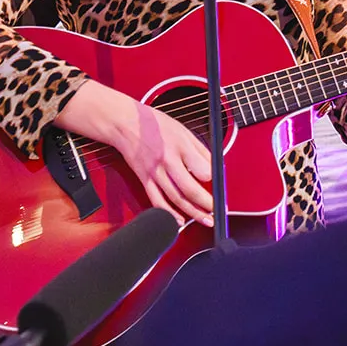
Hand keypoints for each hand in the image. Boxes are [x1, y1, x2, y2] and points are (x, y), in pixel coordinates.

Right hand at [56, 81, 215, 225]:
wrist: (126, 124)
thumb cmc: (156, 125)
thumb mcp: (184, 131)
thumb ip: (201, 150)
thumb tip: (215, 167)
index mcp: (180, 146)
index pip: (202, 169)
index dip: (214, 180)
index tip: (220, 186)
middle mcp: (167, 161)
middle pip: (189, 189)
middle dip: (206, 204)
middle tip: (216, 211)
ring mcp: (154, 172)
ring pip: (175, 198)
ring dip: (192, 212)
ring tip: (205, 219)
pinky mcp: (144, 179)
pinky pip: (156, 200)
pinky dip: (168, 213)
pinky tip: (178, 221)